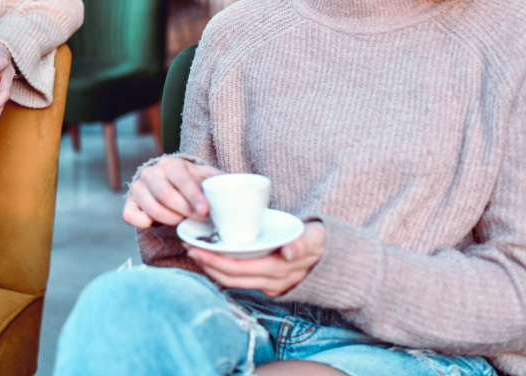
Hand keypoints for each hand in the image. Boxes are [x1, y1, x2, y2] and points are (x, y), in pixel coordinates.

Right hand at [122, 156, 223, 228]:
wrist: (167, 184)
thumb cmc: (191, 183)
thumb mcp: (206, 177)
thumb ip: (220, 182)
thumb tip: (242, 190)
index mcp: (171, 164)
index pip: (181, 179)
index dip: (193, 196)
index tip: (205, 211)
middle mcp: (150, 172)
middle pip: (166, 196)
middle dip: (185, 212)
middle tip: (200, 221)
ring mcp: (137, 188)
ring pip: (153, 210)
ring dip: (172, 220)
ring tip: (184, 221)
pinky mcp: (129, 205)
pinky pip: (133, 218)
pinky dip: (148, 224)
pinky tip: (160, 223)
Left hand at [187, 220, 325, 295]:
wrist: (336, 261)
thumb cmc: (320, 242)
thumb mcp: (316, 238)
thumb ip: (303, 243)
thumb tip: (288, 252)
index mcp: (280, 269)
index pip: (240, 269)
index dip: (216, 262)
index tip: (198, 249)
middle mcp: (272, 282)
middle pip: (232, 278)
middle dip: (208, 265)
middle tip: (189, 248)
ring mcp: (270, 287)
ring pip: (234, 283)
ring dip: (213, 270)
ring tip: (195, 253)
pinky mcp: (269, 286)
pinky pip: (241, 282)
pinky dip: (224, 272)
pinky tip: (213, 261)